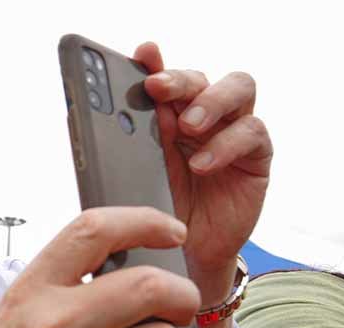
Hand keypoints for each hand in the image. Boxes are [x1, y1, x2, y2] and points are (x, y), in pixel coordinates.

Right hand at [0, 207, 199, 327]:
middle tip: (178, 308)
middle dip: (182, 296)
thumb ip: (61, 292)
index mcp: (29, 291)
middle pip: (153, 286)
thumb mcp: (10, 319)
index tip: (172, 231)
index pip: (95, 230)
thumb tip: (132, 277)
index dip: (145, 221)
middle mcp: (54, 323)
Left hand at [136, 43, 271, 302]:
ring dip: (211, 101)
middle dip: (180, 79)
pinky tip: (202, 164)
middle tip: (158, 89)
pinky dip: (226, 144)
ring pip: (238, 89)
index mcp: (168, 115)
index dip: (156, 62)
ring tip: (188, 126)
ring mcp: (232, 132)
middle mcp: (203, 116)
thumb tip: (89, 111)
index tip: (143, 55)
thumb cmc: (157, 213)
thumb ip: (125, 143)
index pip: (166, 77)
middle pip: (201, 78)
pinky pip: (251, 133)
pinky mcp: (255, 157)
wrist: (183, 256)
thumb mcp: (134, 177)